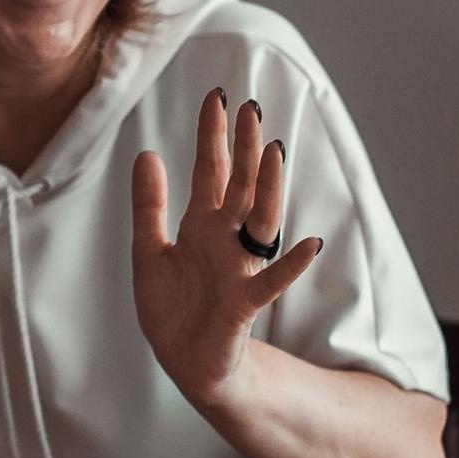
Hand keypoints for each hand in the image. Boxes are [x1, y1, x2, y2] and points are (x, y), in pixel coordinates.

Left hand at [131, 88, 322, 403]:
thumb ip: (149, 206)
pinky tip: (311, 244)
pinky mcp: (243, 304)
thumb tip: (147, 153)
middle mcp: (225, 240)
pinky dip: (291, 265)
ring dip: (267, 189)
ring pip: (259, 222)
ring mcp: (238, 269)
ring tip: (274, 153)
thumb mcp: (148, 251)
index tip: (218, 96)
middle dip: (244, 149)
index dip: (212, 136)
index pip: (210, 172)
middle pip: (239, 187)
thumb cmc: (172, 308)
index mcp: (201, 226)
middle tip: (252, 108)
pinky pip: (271, 282)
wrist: (183, 361)